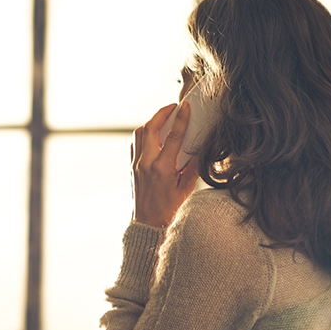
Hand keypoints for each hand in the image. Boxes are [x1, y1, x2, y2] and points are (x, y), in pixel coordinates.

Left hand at [131, 101, 198, 227]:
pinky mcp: (132, 167)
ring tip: (164, 118)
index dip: (180, 119)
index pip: (172, 136)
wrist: (148, 223)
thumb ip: (193, 166)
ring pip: (139, 133)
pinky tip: (154, 135)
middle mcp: (146, 163)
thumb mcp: (186, 188)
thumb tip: (198, 147)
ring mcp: (136, 164)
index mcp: (162, 168)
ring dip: (151, 122)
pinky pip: (135, 143)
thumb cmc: (169, 209)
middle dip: (161, 113)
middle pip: (150, 128)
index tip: (186, 106)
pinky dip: (144, 134)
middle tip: (173, 107)